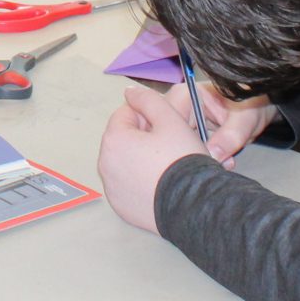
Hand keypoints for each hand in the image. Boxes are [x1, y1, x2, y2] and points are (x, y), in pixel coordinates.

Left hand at [95, 83, 267, 234]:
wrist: (193, 205)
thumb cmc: (182, 160)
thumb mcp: (170, 120)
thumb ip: (148, 100)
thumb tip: (130, 92)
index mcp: (114, 140)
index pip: (125, 114)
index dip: (148, 114)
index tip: (166, 124)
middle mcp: (105, 165)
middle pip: (124, 139)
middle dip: (144, 137)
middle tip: (171, 145)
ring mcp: (112, 189)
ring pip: (126, 163)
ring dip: (142, 159)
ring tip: (168, 165)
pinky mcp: (122, 208)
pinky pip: (129, 186)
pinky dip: (141, 182)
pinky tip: (162, 183)